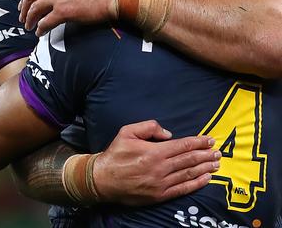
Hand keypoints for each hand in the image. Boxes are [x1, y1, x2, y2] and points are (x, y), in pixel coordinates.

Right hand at [93, 120, 219, 205]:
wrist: (103, 179)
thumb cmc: (115, 154)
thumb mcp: (126, 132)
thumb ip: (148, 127)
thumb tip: (168, 134)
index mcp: (154, 151)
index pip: (182, 146)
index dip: (198, 142)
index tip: (210, 140)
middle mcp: (160, 168)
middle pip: (189, 160)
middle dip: (206, 155)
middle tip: (218, 152)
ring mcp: (161, 183)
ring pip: (188, 174)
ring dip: (205, 168)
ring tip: (216, 164)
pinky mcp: (160, 195)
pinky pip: (183, 189)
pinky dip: (196, 184)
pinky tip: (206, 179)